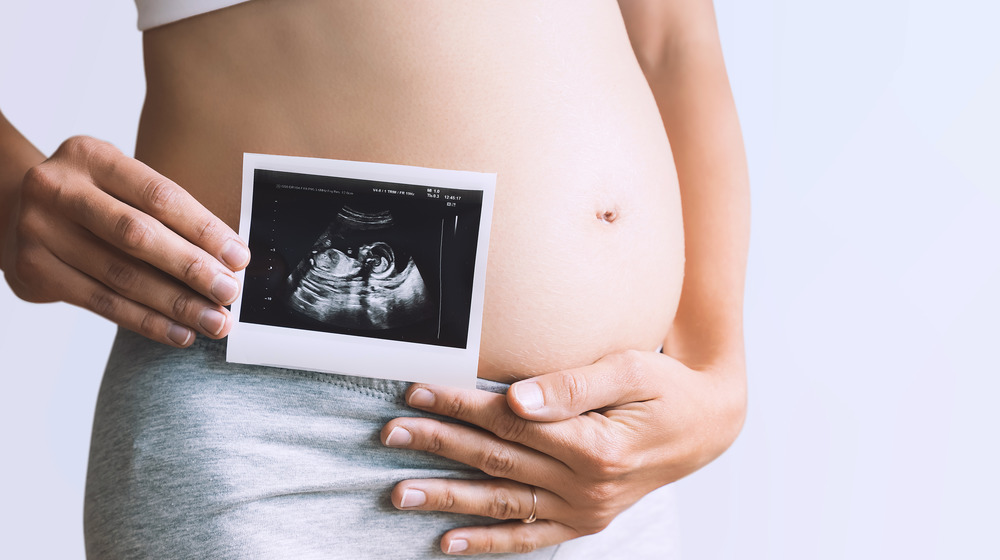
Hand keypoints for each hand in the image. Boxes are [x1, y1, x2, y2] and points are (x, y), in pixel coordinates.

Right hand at [1, 136, 248, 345]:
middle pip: (137, 236)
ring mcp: (38, 229)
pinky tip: (179, 332)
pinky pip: (100, 303)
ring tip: (214, 322)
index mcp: (90, 156)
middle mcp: (58, 188)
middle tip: (229, 293)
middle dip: (191, 269)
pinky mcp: (33, 269)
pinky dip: (146, 321)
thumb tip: (230, 258)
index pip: (158, 195)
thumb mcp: (120, 183)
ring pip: (120, 276)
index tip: (238, 257)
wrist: (15, 208)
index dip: (203, 228)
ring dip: (175, 304)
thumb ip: (166, 213)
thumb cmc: (93, 198)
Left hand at [380, 349, 745, 554]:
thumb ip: (572, 386)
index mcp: (595, 445)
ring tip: (398, 492)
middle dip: (439, 445)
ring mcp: (586, 511)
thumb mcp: (629, 371)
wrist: (707, 426)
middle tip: (389, 434)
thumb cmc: (666, 390)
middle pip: (497, 461)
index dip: (460, 405)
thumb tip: (516, 400)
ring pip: (502, 503)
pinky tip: (447, 542)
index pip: (510, 423)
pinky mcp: (586, 522)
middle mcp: (587, 486)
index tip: (416, 392)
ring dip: (447, 498)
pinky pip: (529, 538)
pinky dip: (488, 542)